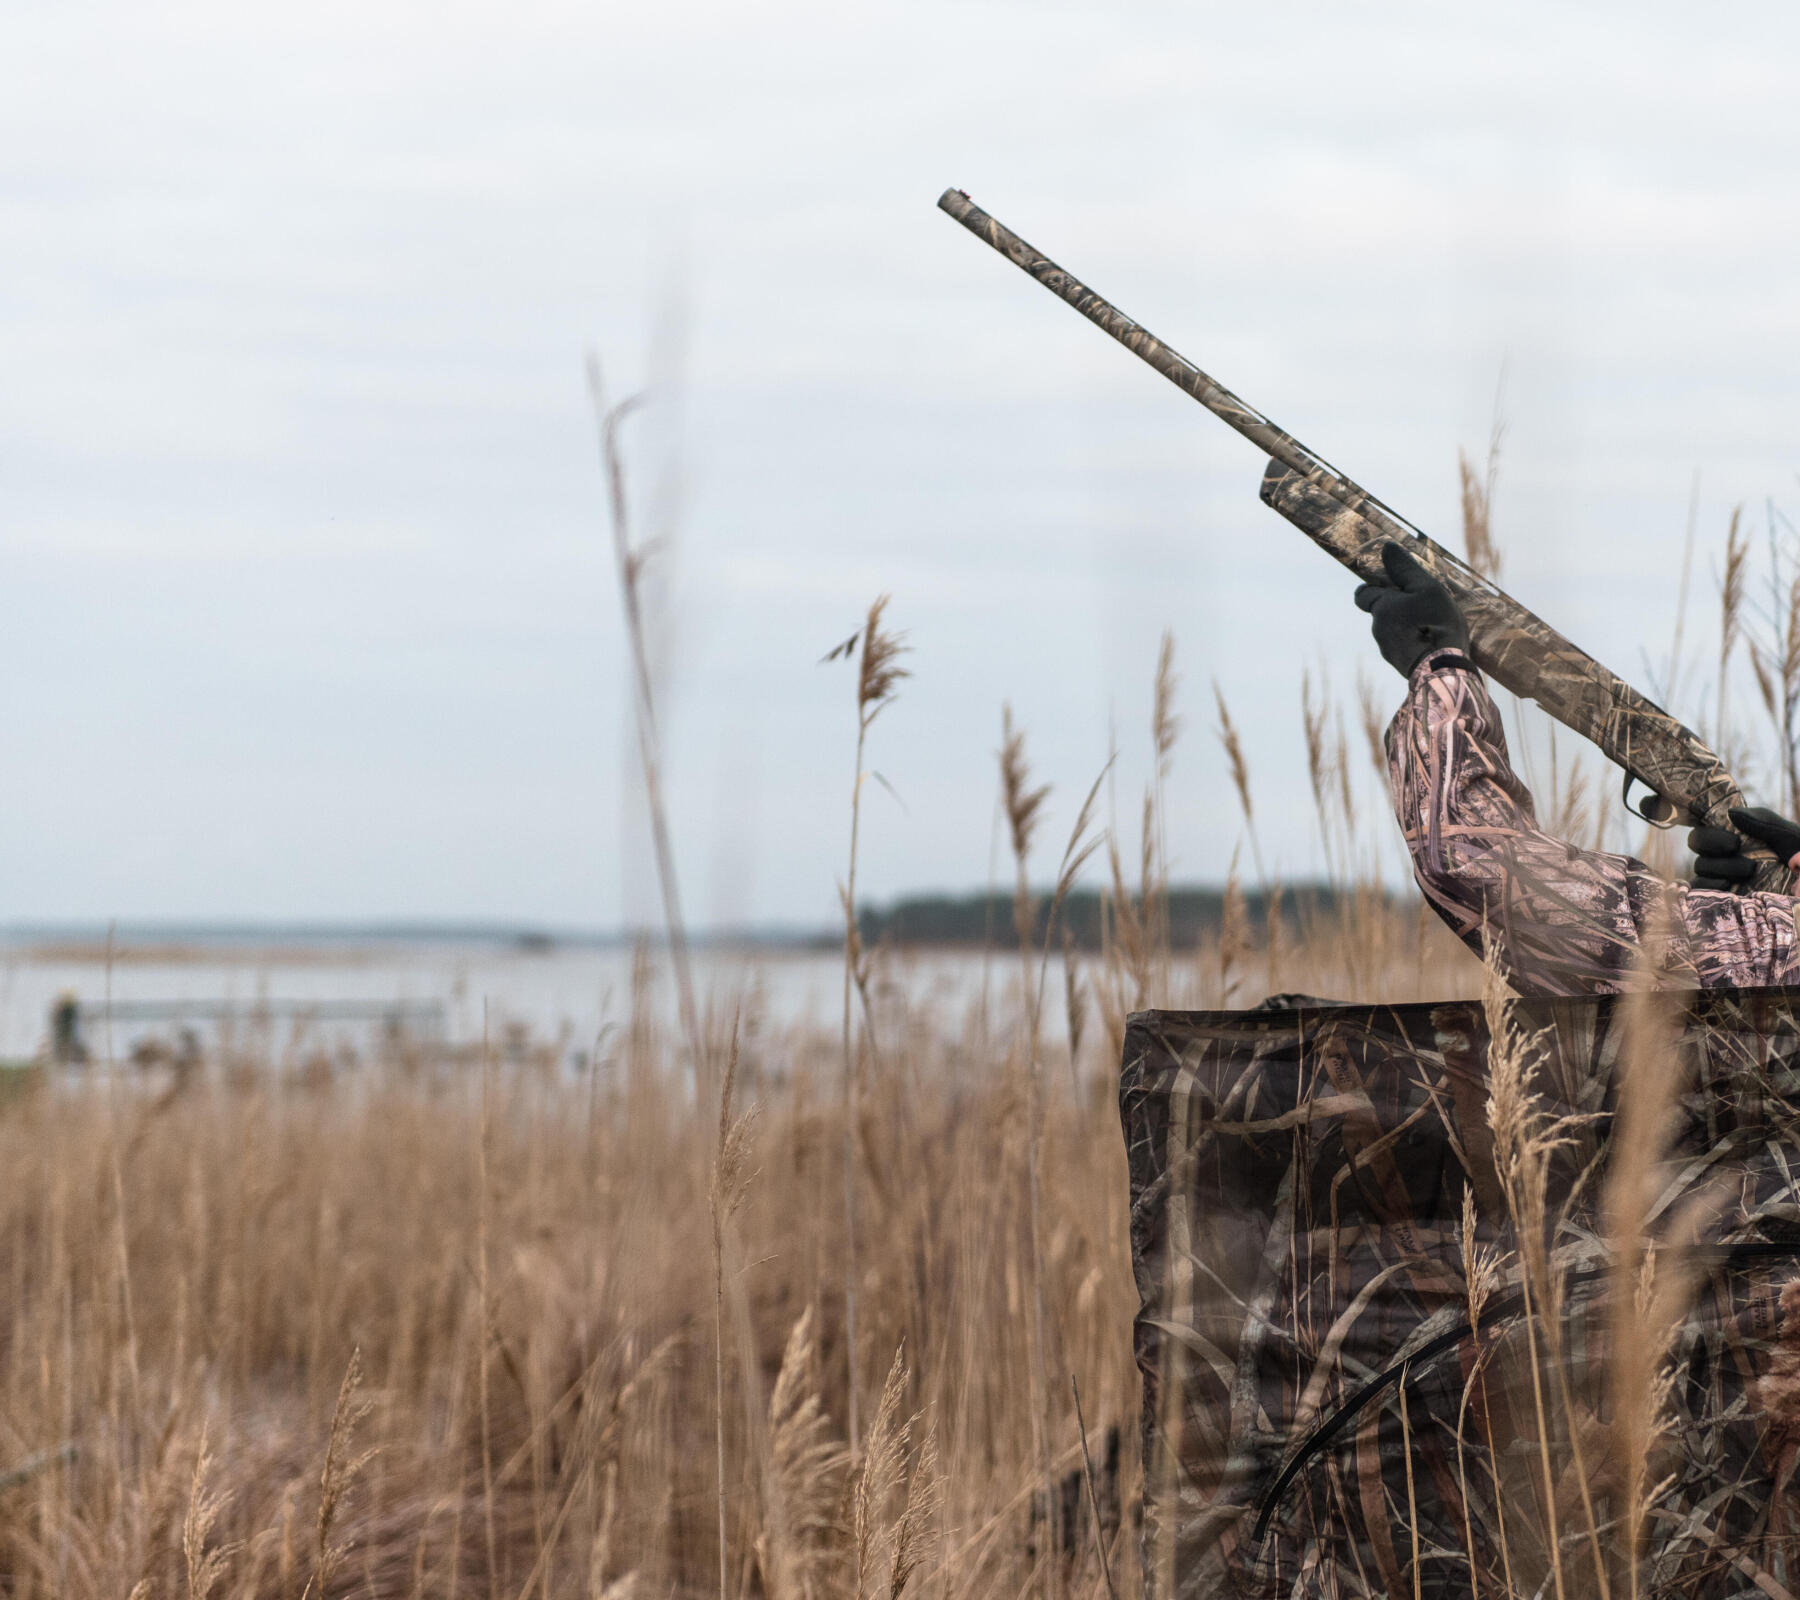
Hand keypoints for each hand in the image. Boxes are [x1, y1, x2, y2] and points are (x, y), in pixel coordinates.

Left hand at [1353, 542, 1471, 677]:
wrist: (1443, 670)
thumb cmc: (1435, 624)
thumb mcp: (1425, 588)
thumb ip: (1405, 569)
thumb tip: (1386, 547)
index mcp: (1380, 609)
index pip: (1364, 594)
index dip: (1375, 587)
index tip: (1394, 586)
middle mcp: (1378, 631)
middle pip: (1383, 612)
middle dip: (1398, 606)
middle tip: (1425, 605)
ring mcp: (1389, 651)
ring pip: (1394, 630)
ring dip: (1408, 625)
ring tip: (1434, 625)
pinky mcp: (1402, 665)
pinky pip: (1404, 646)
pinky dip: (1415, 641)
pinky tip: (1436, 641)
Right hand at [1688, 806, 1799, 890]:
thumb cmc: (1797, 854)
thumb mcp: (1785, 834)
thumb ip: (1761, 821)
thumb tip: (1731, 813)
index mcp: (1733, 832)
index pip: (1705, 823)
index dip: (1708, 829)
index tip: (1734, 840)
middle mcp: (1721, 852)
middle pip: (1696, 841)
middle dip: (1712, 842)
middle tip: (1736, 847)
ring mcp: (1718, 874)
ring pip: (1700, 865)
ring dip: (1720, 866)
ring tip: (1748, 871)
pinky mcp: (1718, 894)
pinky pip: (1700, 888)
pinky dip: (1709, 885)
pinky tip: (1728, 884)